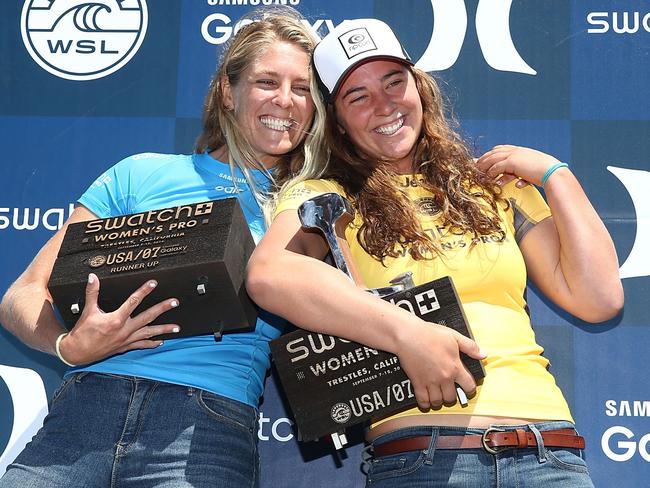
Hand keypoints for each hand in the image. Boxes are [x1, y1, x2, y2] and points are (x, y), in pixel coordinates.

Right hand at [58, 273, 180, 364]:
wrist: (77, 352)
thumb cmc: (82, 332)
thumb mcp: (88, 310)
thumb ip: (92, 292)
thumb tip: (92, 277)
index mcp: (116, 319)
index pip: (133, 301)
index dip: (144, 291)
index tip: (153, 283)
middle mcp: (124, 330)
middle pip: (147, 317)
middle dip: (162, 309)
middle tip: (174, 302)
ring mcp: (126, 339)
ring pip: (149, 333)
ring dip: (164, 330)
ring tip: (177, 328)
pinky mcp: (125, 347)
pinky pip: (141, 346)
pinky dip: (152, 344)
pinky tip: (161, 341)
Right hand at [395, 320, 485, 408]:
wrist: (409, 335)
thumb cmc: (430, 334)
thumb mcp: (454, 336)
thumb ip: (470, 347)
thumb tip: (484, 354)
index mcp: (455, 367)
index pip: (469, 386)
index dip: (470, 389)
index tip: (467, 388)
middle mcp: (444, 378)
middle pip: (452, 398)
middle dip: (452, 396)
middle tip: (449, 391)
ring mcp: (430, 382)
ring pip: (438, 401)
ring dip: (439, 400)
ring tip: (438, 395)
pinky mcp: (417, 383)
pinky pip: (423, 401)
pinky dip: (425, 404)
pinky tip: (426, 400)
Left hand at [476, 145, 560, 186]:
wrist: (552, 171)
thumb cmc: (545, 174)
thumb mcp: (531, 172)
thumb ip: (522, 174)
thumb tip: (517, 183)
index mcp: (520, 150)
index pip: (500, 149)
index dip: (490, 154)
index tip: (482, 160)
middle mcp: (515, 151)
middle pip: (493, 153)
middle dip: (483, 159)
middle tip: (474, 167)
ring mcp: (514, 155)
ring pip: (493, 159)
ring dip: (484, 167)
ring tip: (477, 174)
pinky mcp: (513, 162)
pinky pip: (497, 167)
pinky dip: (491, 173)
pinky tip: (489, 179)